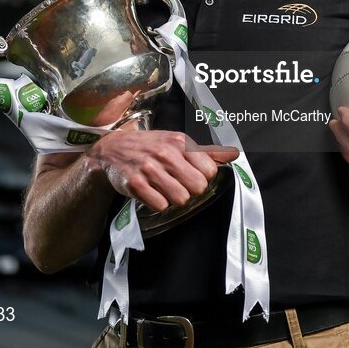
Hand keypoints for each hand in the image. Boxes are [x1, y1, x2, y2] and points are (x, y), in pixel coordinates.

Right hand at [87, 127, 238, 211]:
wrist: (113, 148)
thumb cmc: (152, 146)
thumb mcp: (179, 142)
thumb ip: (208, 151)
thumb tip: (235, 154)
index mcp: (180, 142)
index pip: (209, 170)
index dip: (203, 177)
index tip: (193, 174)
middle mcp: (166, 154)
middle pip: (198, 187)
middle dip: (191, 190)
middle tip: (180, 183)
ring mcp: (150, 169)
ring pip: (181, 198)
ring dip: (175, 198)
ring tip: (165, 187)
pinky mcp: (136, 184)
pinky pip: (160, 205)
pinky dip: (159, 203)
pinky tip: (153, 192)